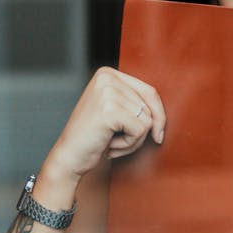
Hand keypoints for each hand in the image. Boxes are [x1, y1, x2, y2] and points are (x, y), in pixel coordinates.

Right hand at [48, 67, 166, 181]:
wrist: (69, 158)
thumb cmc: (93, 138)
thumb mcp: (116, 112)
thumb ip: (136, 103)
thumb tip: (164, 113)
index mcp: (108, 74)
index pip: (150, 91)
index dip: (158, 115)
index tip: (158, 134)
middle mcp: (107, 77)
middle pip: (150, 106)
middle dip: (139, 130)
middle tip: (116, 139)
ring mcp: (107, 92)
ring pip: (147, 120)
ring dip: (133, 139)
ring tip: (111, 141)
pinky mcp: (109, 110)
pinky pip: (140, 130)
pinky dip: (129, 144)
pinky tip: (109, 145)